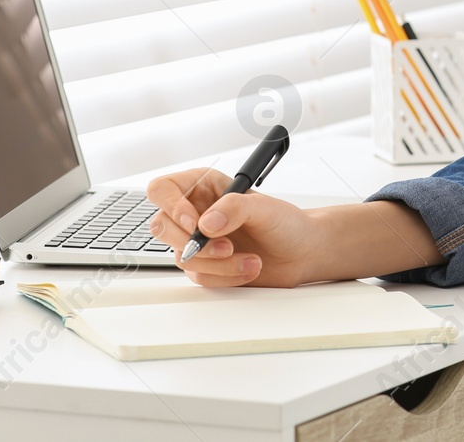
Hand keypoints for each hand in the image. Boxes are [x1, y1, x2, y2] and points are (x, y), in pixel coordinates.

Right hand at [146, 167, 321, 287]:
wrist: (301, 252)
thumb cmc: (286, 222)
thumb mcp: (264, 208)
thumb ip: (235, 208)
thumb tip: (205, 224)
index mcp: (203, 186)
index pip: (162, 190)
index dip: (171, 206)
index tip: (195, 224)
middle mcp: (195, 212)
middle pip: (161, 227)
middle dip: (193, 243)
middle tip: (227, 247)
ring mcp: (198, 241)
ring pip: (182, 256)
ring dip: (218, 263)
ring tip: (252, 259)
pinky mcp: (206, 266)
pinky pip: (199, 276)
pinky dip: (225, 276)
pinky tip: (249, 267)